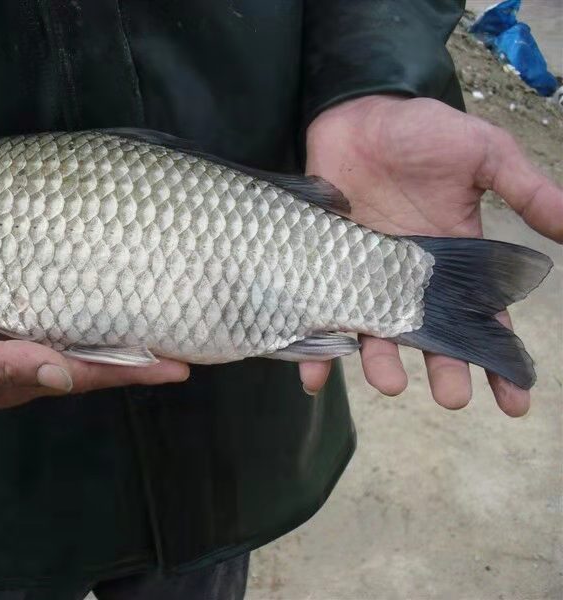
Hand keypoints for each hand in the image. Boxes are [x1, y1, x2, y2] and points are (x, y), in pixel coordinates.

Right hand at [0, 303, 189, 407]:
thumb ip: (0, 368)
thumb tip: (64, 375)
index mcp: (19, 377)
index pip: (91, 374)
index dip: (136, 370)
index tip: (182, 364)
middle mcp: (25, 361)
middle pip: (94, 358)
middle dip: (138, 352)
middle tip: (183, 333)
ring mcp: (12, 339)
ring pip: (76, 336)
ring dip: (116, 330)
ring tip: (155, 314)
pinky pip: (50, 314)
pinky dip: (81, 308)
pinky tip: (96, 293)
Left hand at [302, 95, 562, 415]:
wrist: (358, 113)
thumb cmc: (422, 132)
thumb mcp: (484, 155)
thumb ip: (526, 190)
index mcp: (453, 260)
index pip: (484, 319)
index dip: (499, 361)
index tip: (514, 400)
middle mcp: (409, 279)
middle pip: (431, 338)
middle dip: (444, 370)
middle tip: (451, 397)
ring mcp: (363, 277)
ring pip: (376, 335)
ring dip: (383, 364)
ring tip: (390, 382)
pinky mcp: (323, 269)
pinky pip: (318, 315)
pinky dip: (314, 349)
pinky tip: (315, 377)